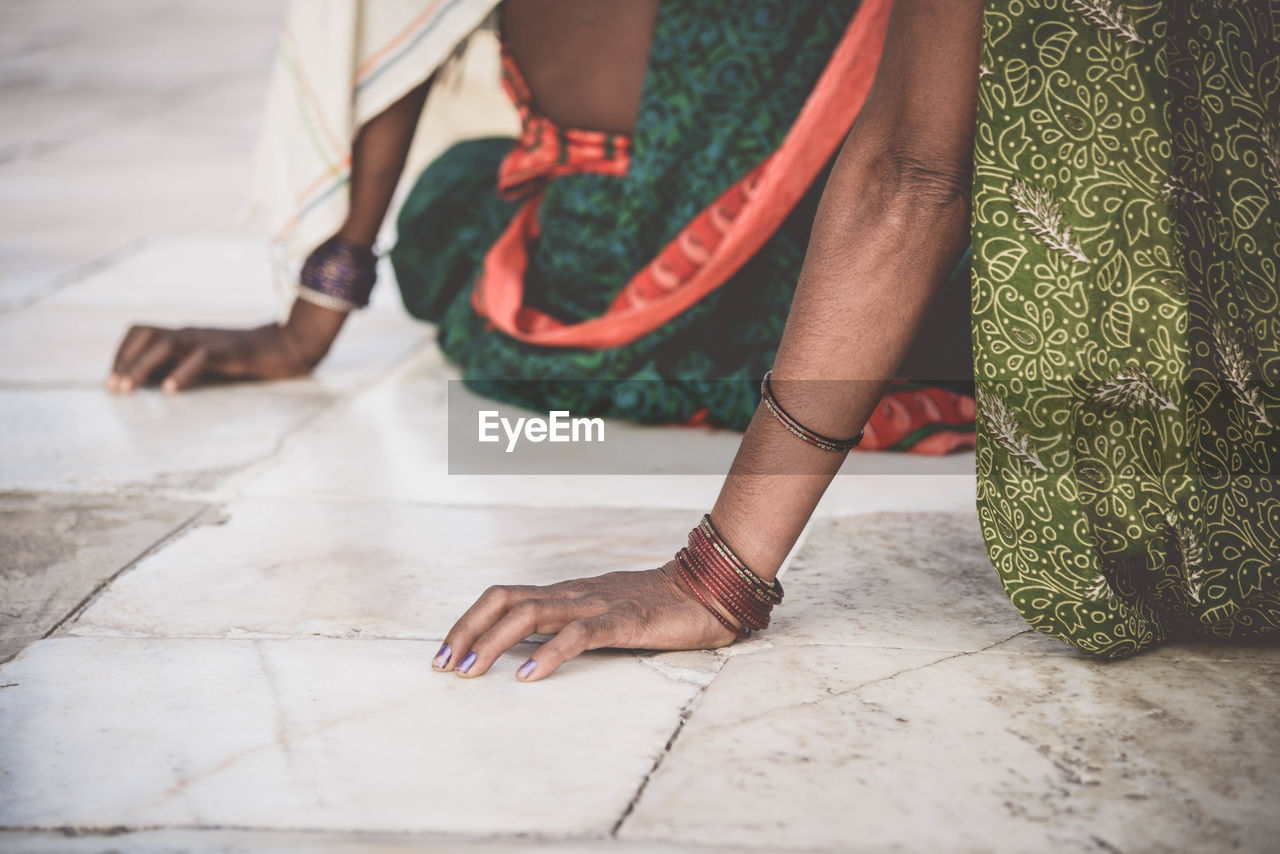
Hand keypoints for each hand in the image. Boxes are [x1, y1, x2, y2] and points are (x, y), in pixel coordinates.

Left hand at [106, 323, 311, 392]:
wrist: (283, 347)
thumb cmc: (244, 359)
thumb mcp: (206, 362)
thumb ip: (181, 367)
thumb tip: (151, 386)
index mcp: (183, 334)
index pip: (140, 332)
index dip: (121, 353)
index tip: (113, 380)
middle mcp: (190, 332)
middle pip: (145, 334)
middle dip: (124, 360)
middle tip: (114, 388)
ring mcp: (207, 339)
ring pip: (165, 344)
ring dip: (142, 366)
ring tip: (129, 389)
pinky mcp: (227, 350)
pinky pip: (199, 357)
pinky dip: (181, 372)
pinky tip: (171, 390)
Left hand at [434, 562, 738, 681]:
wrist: (705, 592)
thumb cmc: (653, 608)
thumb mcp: (599, 615)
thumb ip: (566, 626)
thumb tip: (525, 651)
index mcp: (564, 594)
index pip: (503, 598)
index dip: (469, 622)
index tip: (444, 654)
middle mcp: (571, 594)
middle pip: (503, 600)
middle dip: (466, 631)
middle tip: (443, 666)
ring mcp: (594, 605)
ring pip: (530, 614)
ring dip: (492, 643)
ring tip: (470, 673)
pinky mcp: (622, 621)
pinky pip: (578, 635)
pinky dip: (548, 654)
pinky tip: (528, 677)